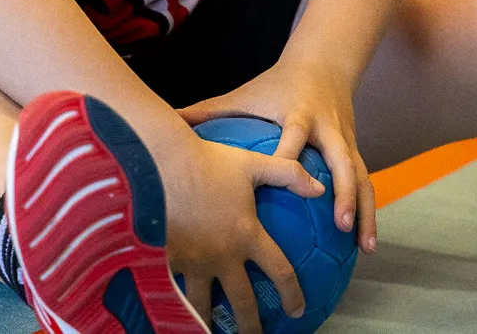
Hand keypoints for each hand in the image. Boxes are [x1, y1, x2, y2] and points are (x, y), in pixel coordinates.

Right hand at [162, 133, 323, 333]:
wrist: (156, 161)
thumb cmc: (205, 160)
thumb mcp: (251, 163)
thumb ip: (287, 174)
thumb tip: (319, 186)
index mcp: (246, 235)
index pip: (280, 272)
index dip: (292, 294)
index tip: (297, 310)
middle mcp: (222, 256)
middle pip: (242, 303)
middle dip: (251, 326)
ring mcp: (192, 262)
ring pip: (203, 305)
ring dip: (209, 322)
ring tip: (211, 332)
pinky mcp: (164, 259)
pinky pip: (171, 289)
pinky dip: (174, 304)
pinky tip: (173, 311)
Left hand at [182, 56, 374, 251]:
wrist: (324, 63)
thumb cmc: (275, 85)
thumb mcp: (245, 95)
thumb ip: (209, 111)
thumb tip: (169, 121)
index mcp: (297, 115)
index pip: (294, 140)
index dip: (290, 160)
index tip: (287, 184)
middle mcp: (327, 129)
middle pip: (341, 162)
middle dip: (343, 193)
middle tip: (339, 225)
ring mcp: (346, 141)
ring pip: (361, 178)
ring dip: (364, 212)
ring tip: (363, 249)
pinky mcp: (356, 150)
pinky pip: (365, 184)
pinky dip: (367, 213)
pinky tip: (364, 247)